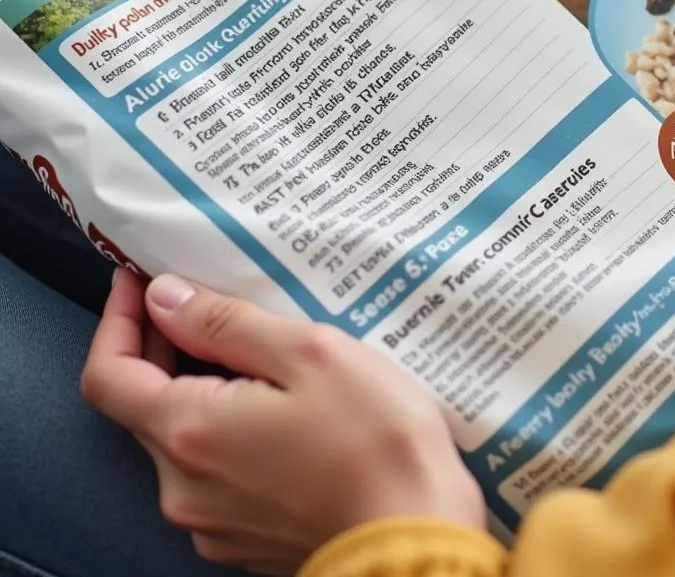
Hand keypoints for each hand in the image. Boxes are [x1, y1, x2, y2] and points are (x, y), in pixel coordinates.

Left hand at [81, 270, 483, 574]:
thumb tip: (166, 297)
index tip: (138, 282)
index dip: (118, 321)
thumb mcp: (308, 353)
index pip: (109, 376)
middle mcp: (184, 487)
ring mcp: (212, 521)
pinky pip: (213, 472)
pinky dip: (226, 429)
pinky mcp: (243, 539)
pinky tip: (275, 406)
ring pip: (181, 439)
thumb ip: (226, 323)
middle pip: (143, 406)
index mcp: (191, 433)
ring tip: (252, 349)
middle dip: (161, 347)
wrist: (417, 538)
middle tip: (199, 300)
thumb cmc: (375, 441)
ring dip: (198, 388)